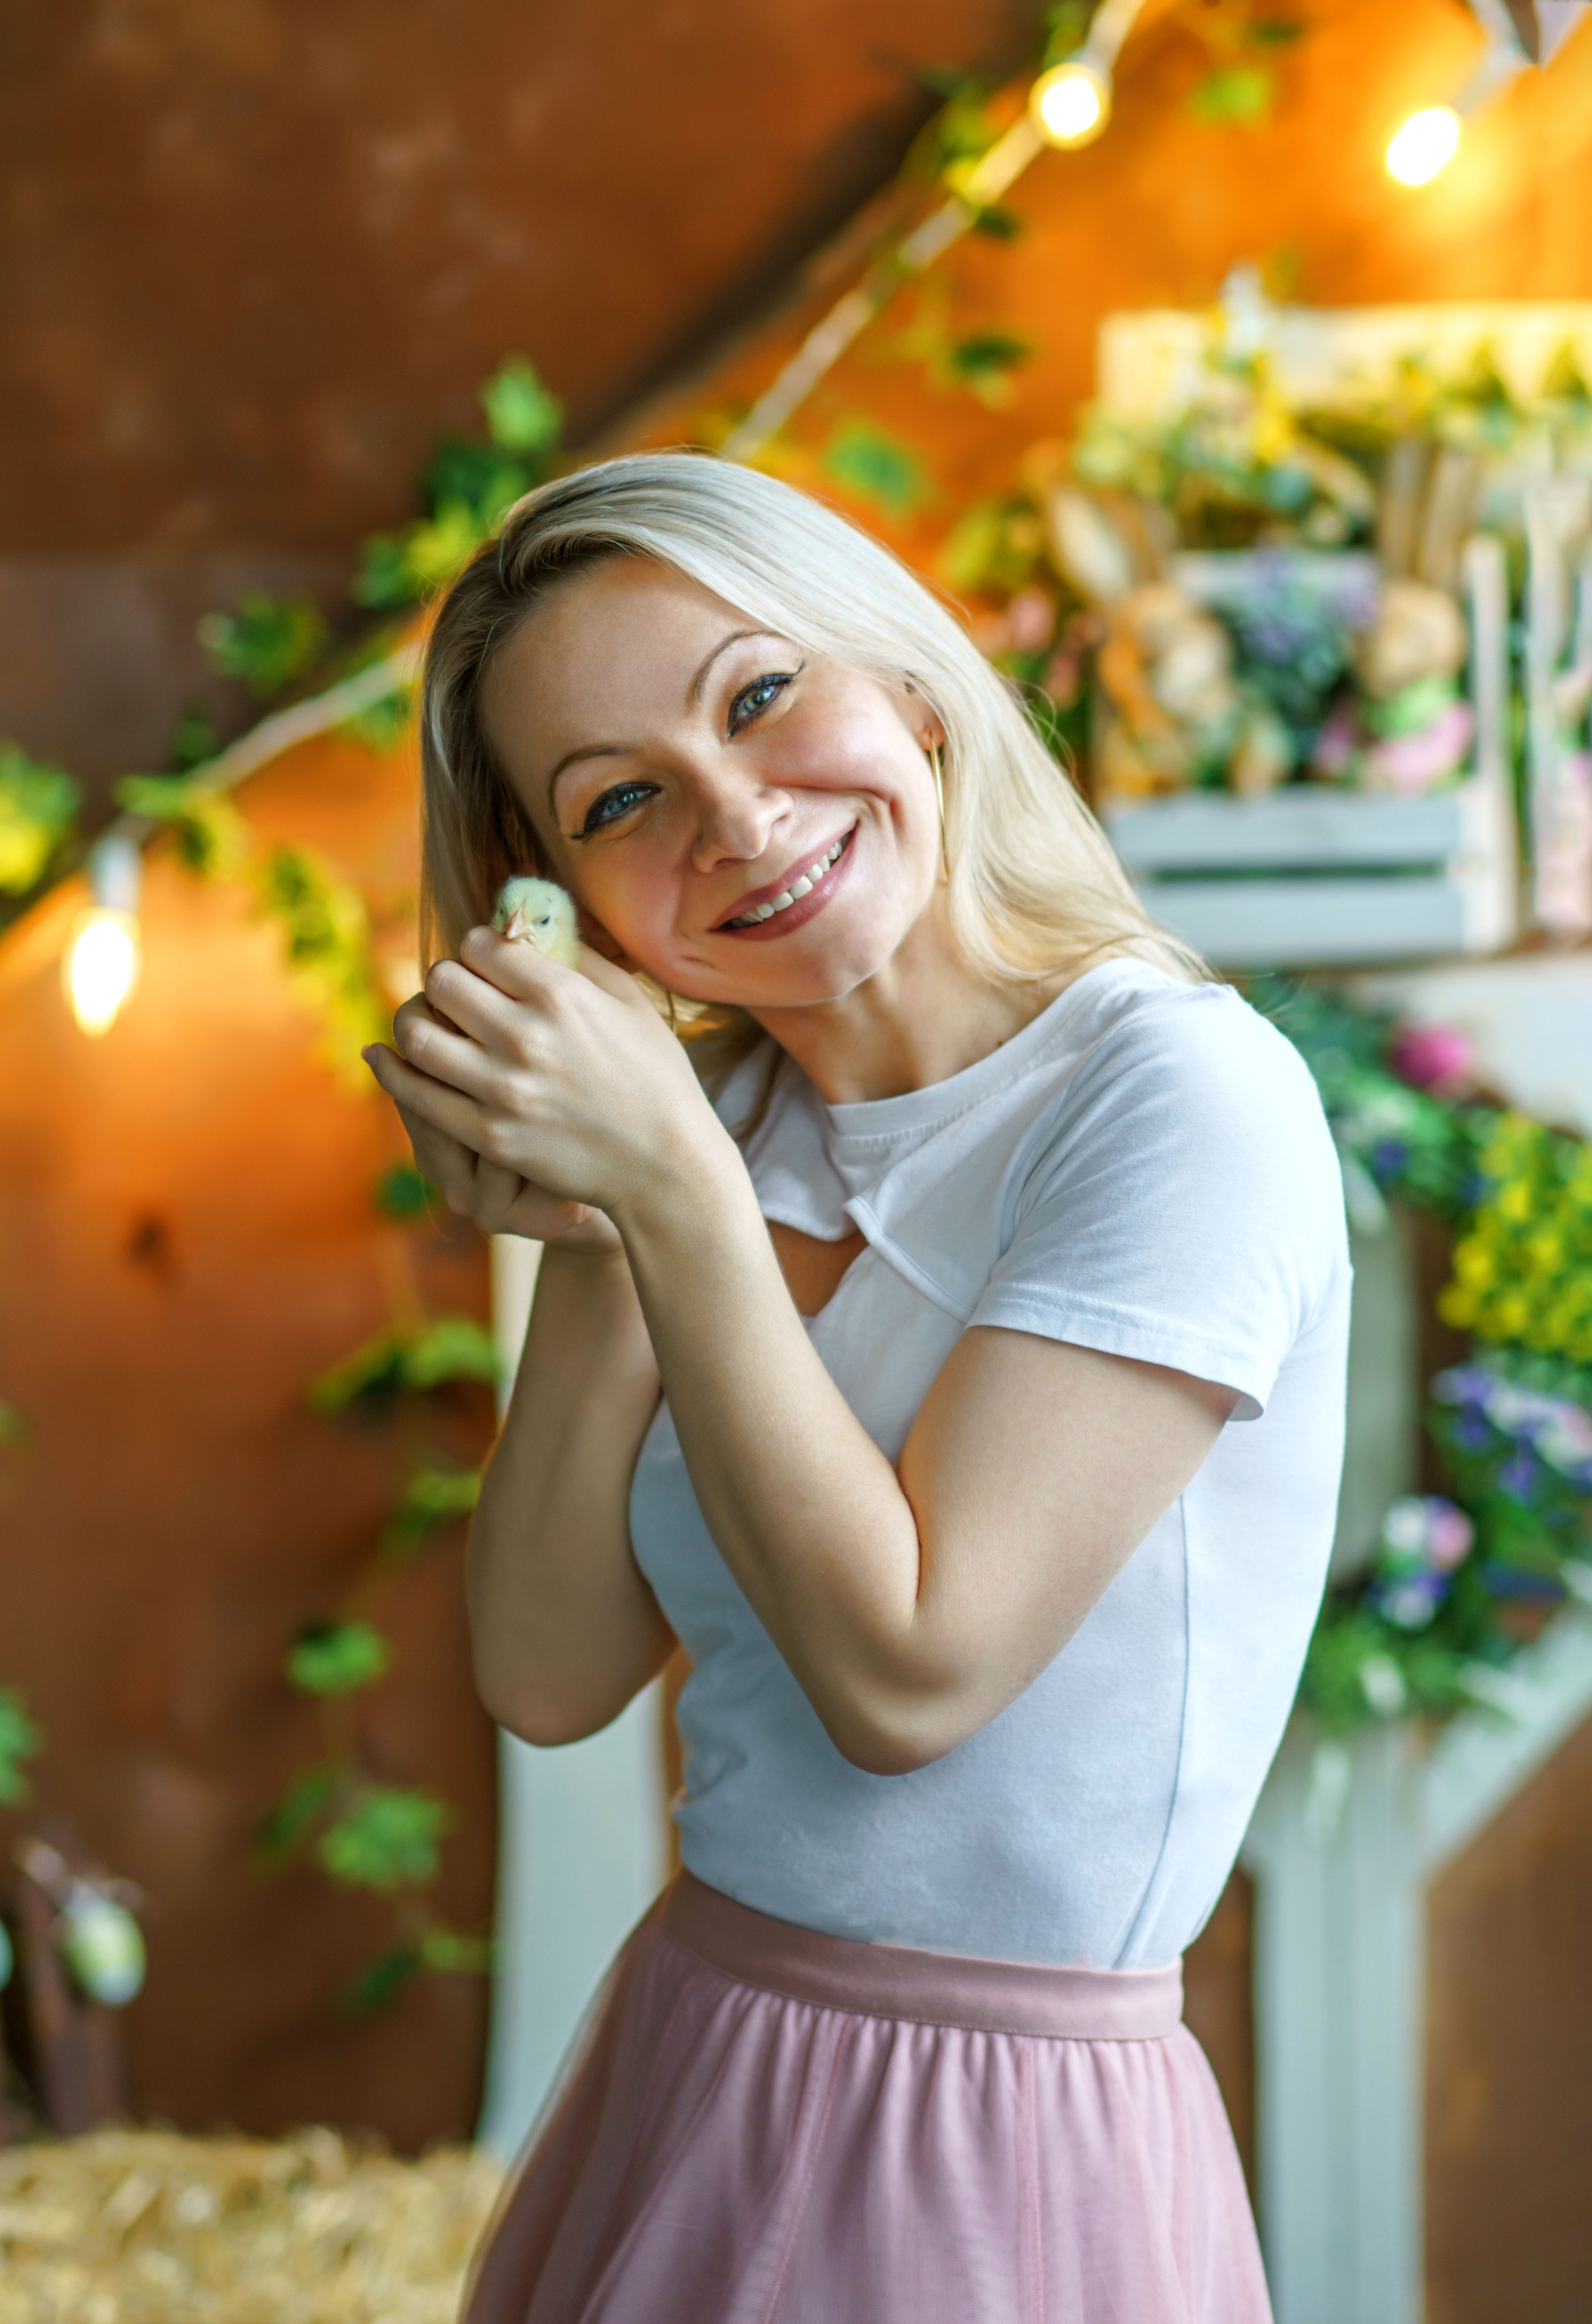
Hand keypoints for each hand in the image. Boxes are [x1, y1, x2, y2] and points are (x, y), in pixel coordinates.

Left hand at [363, 928, 727, 1234]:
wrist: (665, 1165)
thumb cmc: (656, 1079)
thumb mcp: (632, 1003)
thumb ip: (580, 959)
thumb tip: (535, 925)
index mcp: (561, 995)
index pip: (481, 945)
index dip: (477, 948)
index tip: (484, 962)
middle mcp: (526, 1036)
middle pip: (442, 981)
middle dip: (444, 980)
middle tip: (454, 994)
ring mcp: (504, 1089)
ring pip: (419, 1034)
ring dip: (413, 1020)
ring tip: (424, 1023)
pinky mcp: (490, 1134)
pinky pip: (418, 1094)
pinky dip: (391, 1071)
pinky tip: (381, 1057)